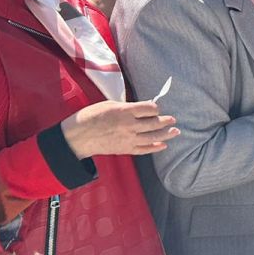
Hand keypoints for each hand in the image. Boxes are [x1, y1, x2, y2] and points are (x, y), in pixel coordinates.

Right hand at [59, 100, 177, 158]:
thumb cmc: (91, 116)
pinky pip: (144, 150)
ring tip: (176, 131)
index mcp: (125, 112)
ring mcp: (128, 139)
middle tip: (173, 119)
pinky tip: (163, 145)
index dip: (155, 108)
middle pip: (154, 123)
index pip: (149, 108)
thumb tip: (144, 107)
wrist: (77, 137)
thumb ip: (128, 106)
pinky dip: (155, 148)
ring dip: (166, 134)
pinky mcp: (125, 150)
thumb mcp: (109, 104)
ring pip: (153, 137)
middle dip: (166, 121)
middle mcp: (129, 126)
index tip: (156, 108)